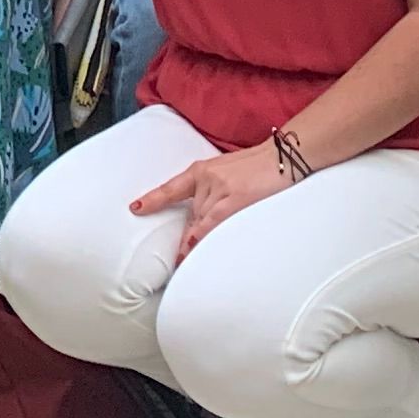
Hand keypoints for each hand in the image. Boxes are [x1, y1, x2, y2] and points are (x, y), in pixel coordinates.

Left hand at [132, 144, 286, 250]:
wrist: (283, 157)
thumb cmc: (257, 166)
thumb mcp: (227, 172)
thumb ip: (212, 191)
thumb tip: (202, 216)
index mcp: (202, 169)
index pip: (172, 187)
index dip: (153, 199)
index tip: (135, 208)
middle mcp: (206, 178)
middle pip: (190, 212)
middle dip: (186, 233)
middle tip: (178, 256)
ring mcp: (219, 187)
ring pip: (200, 219)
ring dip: (193, 240)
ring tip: (184, 260)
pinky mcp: (234, 198)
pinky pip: (212, 221)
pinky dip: (200, 234)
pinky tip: (191, 246)